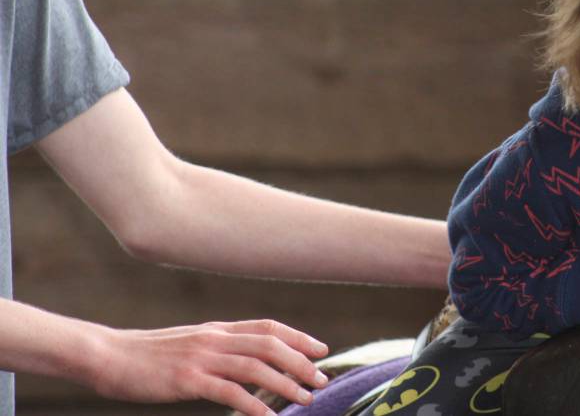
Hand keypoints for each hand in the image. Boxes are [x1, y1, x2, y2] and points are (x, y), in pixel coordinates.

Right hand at [89, 319, 329, 414]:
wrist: (107, 356)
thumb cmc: (147, 355)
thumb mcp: (189, 343)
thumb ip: (218, 348)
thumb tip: (245, 361)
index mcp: (217, 329)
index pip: (268, 326)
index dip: (298, 337)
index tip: (320, 350)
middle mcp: (215, 339)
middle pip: (270, 343)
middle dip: (301, 361)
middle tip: (321, 378)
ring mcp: (201, 358)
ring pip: (256, 366)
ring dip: (285, 382)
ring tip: (305, 398)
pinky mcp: (187, 380)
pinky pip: (229, 391)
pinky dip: (253, 404)